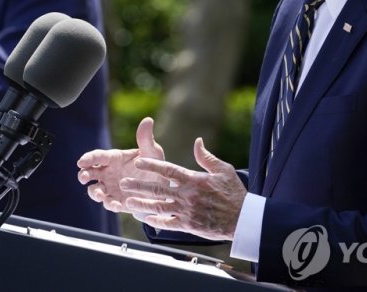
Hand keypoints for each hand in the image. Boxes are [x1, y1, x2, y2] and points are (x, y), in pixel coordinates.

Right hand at [77, 117, 165, 212]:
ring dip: (94, 193)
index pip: (98, 156)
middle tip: (83, 178)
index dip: (88, 159)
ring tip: (100, 195)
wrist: (162, 187)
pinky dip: (110, 204)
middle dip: (84, 175)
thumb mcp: (153, 152)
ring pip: (95, 190)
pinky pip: (109, 204)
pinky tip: (115, 205)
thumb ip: (146, 139)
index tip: (81, 162)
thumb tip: (148, 120)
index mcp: (114, 158)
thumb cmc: (154, 166)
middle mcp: (108, 173)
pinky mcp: (116, 201)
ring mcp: (111, 188)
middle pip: (90, 173)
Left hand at [120, 137, 246, 240]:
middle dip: (139, 185)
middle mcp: (187, 195)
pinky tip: (145, 218)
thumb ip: (206, 157)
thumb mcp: (223, 170)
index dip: (152, 165)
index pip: (168, 170)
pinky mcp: (189, 225)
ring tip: (127, 201)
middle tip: (124, 183)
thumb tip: (197, 141)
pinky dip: (156, 221)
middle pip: (158, 189)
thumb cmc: (234, 193)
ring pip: (159, 207)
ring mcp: (187, 211)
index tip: (138, 161)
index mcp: (194, 180)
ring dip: (142, 204)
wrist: (243, 219)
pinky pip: (168, 223)